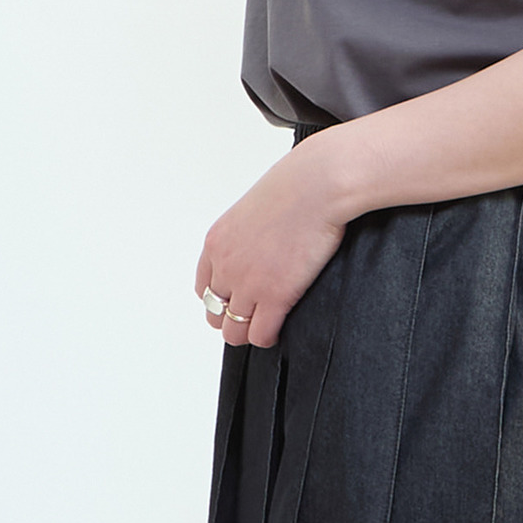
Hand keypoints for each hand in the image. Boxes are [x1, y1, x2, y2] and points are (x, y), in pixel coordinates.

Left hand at [194, 145, 349, 348]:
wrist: (318, 186)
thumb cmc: (299, 185)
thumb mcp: (257, 206)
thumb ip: (251, 232)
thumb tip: (264, 244)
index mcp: (217, 242)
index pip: (204, 287)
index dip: (222, 298)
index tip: (238, 299)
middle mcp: (225, 266)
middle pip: (214, 313)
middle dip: (233, 317)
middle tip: (256, 314)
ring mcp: (247, 284)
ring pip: (232, 331)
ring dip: (249, 331)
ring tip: (267, 325)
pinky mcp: (274, 296)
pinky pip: (260, 335)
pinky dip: (268, 337)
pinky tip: (280, 328)